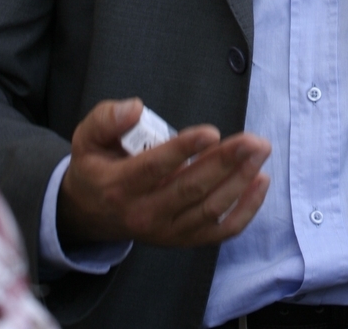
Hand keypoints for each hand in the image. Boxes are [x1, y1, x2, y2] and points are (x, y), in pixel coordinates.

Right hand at [58, 98, 269, 248]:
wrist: (91, 213)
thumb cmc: (96, 166)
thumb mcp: (88, 136)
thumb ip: (108, 118)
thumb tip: (136, 108)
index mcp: (119, 186)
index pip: (155, 168)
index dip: (185, 149)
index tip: (212, 132)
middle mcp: (143, 213)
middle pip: (190, 189)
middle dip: (225, 163)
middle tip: (253, 141)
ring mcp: (166, 230)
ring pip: (209, 210)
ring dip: (240, 181)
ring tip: (260, 153)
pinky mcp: (183, 238)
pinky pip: (219, 230)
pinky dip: (245, 210)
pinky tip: (260, 182)